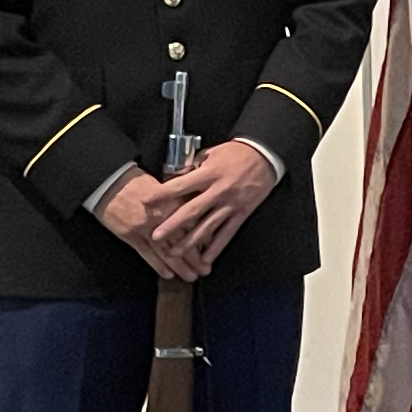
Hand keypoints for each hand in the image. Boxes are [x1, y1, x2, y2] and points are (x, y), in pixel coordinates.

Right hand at [95, 170, 209, 282]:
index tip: (212, 251)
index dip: (204, 240)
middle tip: (205, 271)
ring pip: (166, 252)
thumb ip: (181, 199)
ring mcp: (145, 229)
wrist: (109, 183)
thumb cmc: (138, 182)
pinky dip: (158, 265)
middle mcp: (161, 218)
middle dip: (195, 259)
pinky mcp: (130, 236)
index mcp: (172, 203)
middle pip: (182, 242)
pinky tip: (168, 274)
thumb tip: (199, 209)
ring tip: (191, 277)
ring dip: (179, 266)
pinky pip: (146, 254)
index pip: (193, 225)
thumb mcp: (165, 186)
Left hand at [146, 141, 279, 273]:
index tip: (146, 202)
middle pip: (192, 211)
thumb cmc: (236, 153)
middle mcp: (218, 190)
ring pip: (208, 226)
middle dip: (172, 225)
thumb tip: (174, 178)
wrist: (265, 155)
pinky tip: (206, 258)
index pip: (181, 186)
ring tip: (174, 252)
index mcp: (209, 174)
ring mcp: (231, 204)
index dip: (162, 194)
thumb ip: (193, 167)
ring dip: (190, 241)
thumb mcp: (211, 153)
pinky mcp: (242, 212)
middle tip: (155, 236)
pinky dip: (217, 247)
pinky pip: (227, 232)